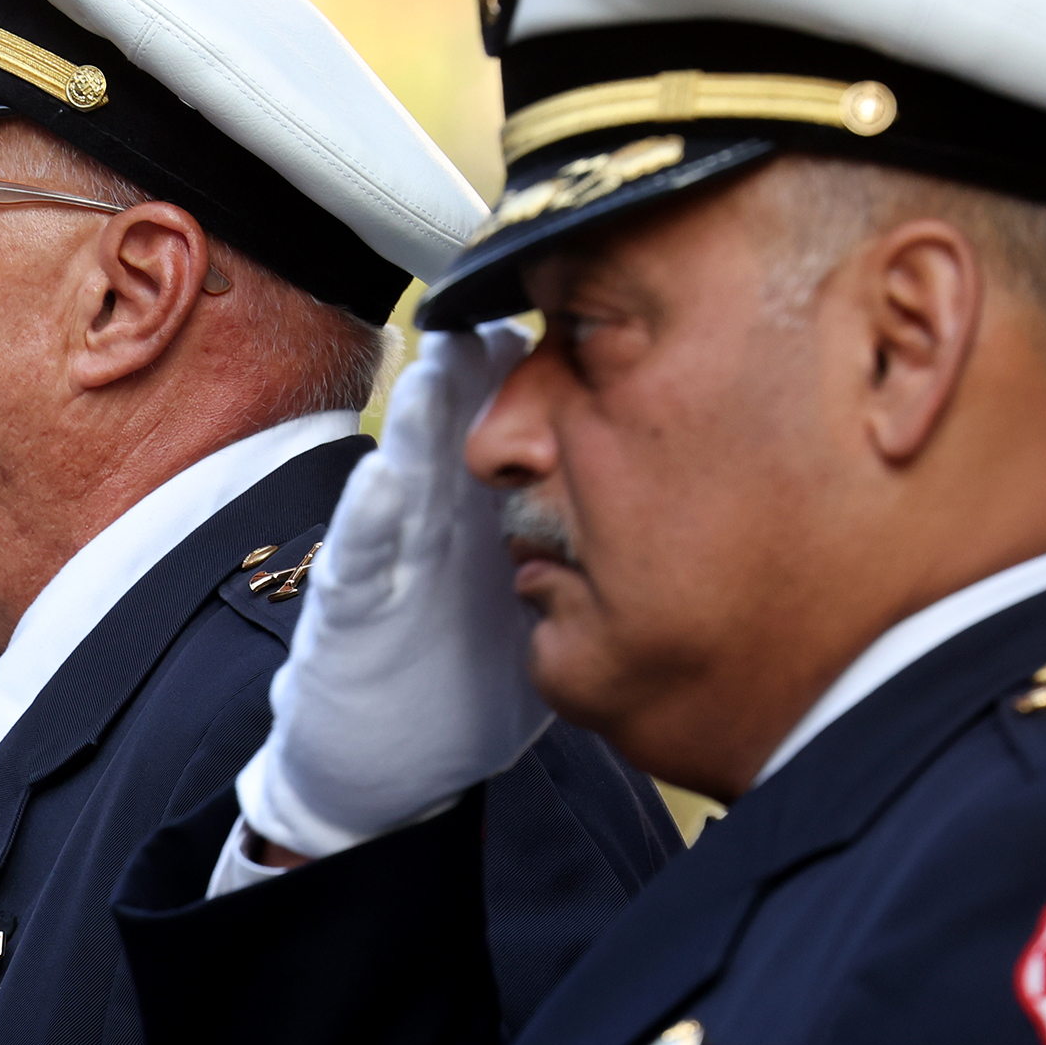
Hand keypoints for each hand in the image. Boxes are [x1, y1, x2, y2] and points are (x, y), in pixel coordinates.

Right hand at [236, 321, 550, 860]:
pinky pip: (360, 558)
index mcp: (490, 506)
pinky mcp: (350, 610)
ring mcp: (390, 558)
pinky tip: (385, 479)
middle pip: (468, 417)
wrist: (378, 760)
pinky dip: (371, 518)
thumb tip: (695, 482)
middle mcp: (439, 515)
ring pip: (409, 467)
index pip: (528, 413)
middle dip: (492, 358)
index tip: (601, 295)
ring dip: (425, 414)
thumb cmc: (464, 671)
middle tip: (519, 285)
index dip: (559, 359)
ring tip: (446, 359)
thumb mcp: (546, 594)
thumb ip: (589, 533)